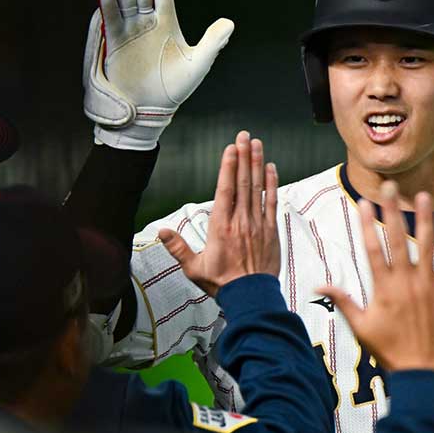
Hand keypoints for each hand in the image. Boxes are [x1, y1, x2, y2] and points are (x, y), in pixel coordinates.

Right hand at [83, 0, 233, 149]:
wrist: (150, 111)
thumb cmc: (175, 89)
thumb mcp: (198, 64)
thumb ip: (212, 42)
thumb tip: (229, 23)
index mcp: (168, 25)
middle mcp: (148, 24)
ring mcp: (130, 32)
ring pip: (125, 0)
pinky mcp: (114, 44)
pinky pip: (111, 21)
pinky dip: (109, 6)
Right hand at [158, 131, 279, 296]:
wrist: (251, 296)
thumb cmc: (222, 283)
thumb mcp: (193, 268)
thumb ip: (177, 248)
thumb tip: (161, 233)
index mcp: (220, 227)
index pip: (224, 190)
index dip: (228, 167)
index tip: (230, 149)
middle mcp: (240, 221)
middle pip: (242, 182)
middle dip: (243, 157)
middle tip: (244, 136)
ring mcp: (257, 224)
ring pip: (257, 188)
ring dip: (257, 164)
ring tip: (257, 144)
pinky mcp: (271, 230)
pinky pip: (271, 202)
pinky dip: (271, 184)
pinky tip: (271, 169)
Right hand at [317, 182, 433, 371]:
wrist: (423, 372)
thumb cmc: (390, 352)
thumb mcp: (361, 327)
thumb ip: (342, 301)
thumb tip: (318, 285)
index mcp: (384, 288)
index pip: (372, 248)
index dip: (366, 223)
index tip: (363, 202)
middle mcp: (406, 281)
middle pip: (398, 238)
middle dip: (392, 210)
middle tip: (389, 186)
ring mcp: (428, 285)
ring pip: (427, 244)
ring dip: (425, 218)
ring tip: (423, 196)